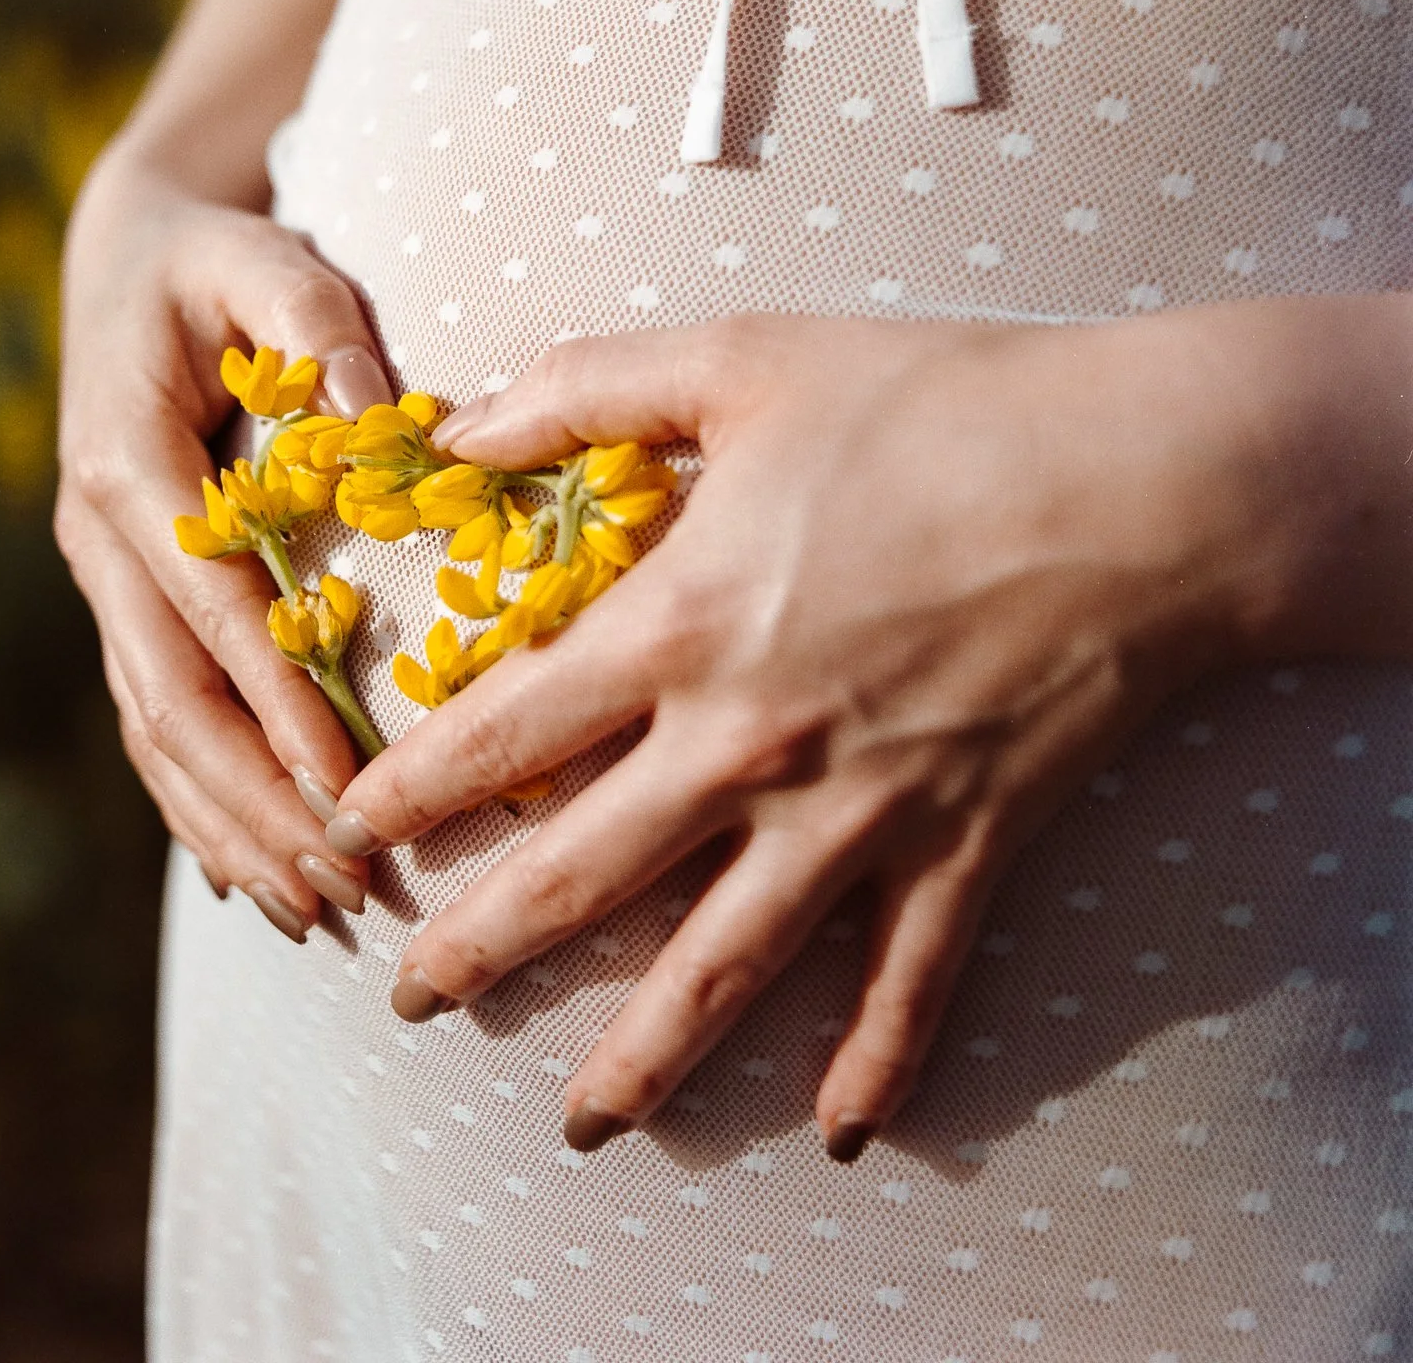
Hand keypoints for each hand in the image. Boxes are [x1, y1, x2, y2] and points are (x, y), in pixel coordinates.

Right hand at [55, 149, 393, 937]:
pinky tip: (242, 869)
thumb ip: (323, 331)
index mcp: (126, 460)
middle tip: (344, 884)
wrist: (120, 258)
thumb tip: (391, 424)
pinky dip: (192, 797)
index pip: (207, 605)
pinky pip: (148, 714)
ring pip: (152, 724)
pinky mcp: (117, 595)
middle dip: (254, 797)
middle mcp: (94, 535)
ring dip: (225, 821)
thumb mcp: (267, 260)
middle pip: (169, 695)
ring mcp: (95, 574)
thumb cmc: (211, 259)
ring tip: (309, 908)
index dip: (274, 699)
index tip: (344, 784)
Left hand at [322, 305, 1381, 1156]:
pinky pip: (909, 981)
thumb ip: (580, 389)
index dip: (413, 789)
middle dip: (483, 947)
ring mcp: (858, 813)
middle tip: (409, 1001)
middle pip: (582, 877)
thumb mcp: (736, 360)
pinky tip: (841, 1132)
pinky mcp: (964, 846)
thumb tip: (457, 428)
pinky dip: (876, 1061)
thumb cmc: (936, 403)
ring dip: (645, 1055)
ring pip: (723, 966)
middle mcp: (748, 745)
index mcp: (679, 627)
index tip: (350, 834)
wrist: (1143, 480)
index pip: (504, 734)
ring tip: (581, 1125)